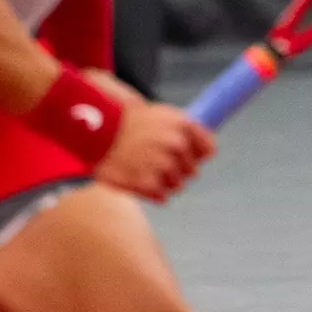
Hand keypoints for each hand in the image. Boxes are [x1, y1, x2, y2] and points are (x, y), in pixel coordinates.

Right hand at [95, 99, 215, 203]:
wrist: (100, 128)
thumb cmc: (133, 123)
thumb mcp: (166, 115)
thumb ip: (192, 132)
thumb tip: (211, 152)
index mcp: (183, 126)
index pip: (207, 150)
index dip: (195, 153)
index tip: (181, 152)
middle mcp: (176, 144)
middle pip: (192, 171)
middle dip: (178, 168)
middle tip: (154, 159)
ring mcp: (162, 164)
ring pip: (178, 185)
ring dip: (165, 181)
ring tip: (144, 167)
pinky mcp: (147, 183)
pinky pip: (162, 195)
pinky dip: (154, 191)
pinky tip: (139, 177)